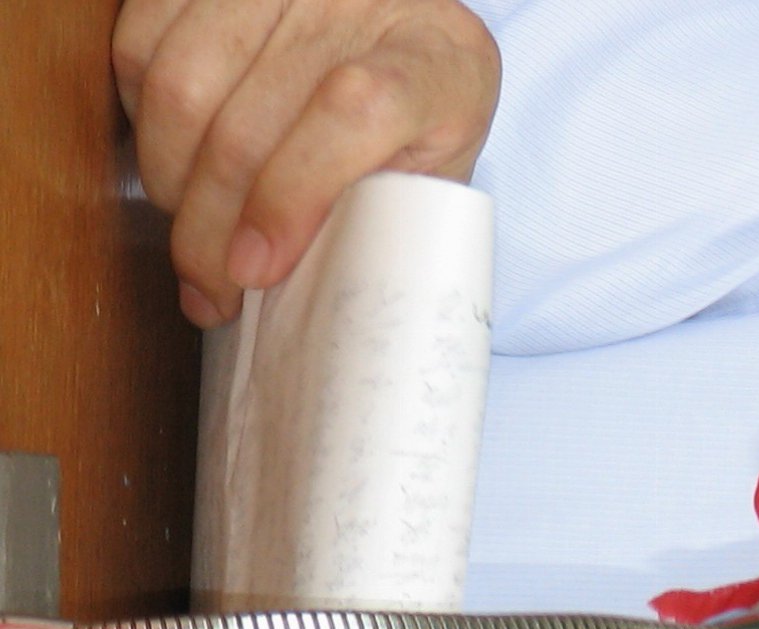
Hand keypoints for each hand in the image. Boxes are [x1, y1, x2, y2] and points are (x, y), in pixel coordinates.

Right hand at [112, 0, 499, 325]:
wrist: (404, 30)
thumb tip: (299, 289)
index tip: (254, 269)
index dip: (292, 199)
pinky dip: (140, 116)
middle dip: (212, 229)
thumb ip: (388, 216)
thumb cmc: (423, 117)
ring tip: (191, 229)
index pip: (353, 116)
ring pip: (180, 89)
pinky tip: (173, 155)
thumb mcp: (437, 170)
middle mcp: (355, 8)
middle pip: (250, 123)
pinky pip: (140, 45)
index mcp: (434, 65)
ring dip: (169, 181)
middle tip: (210, 288)